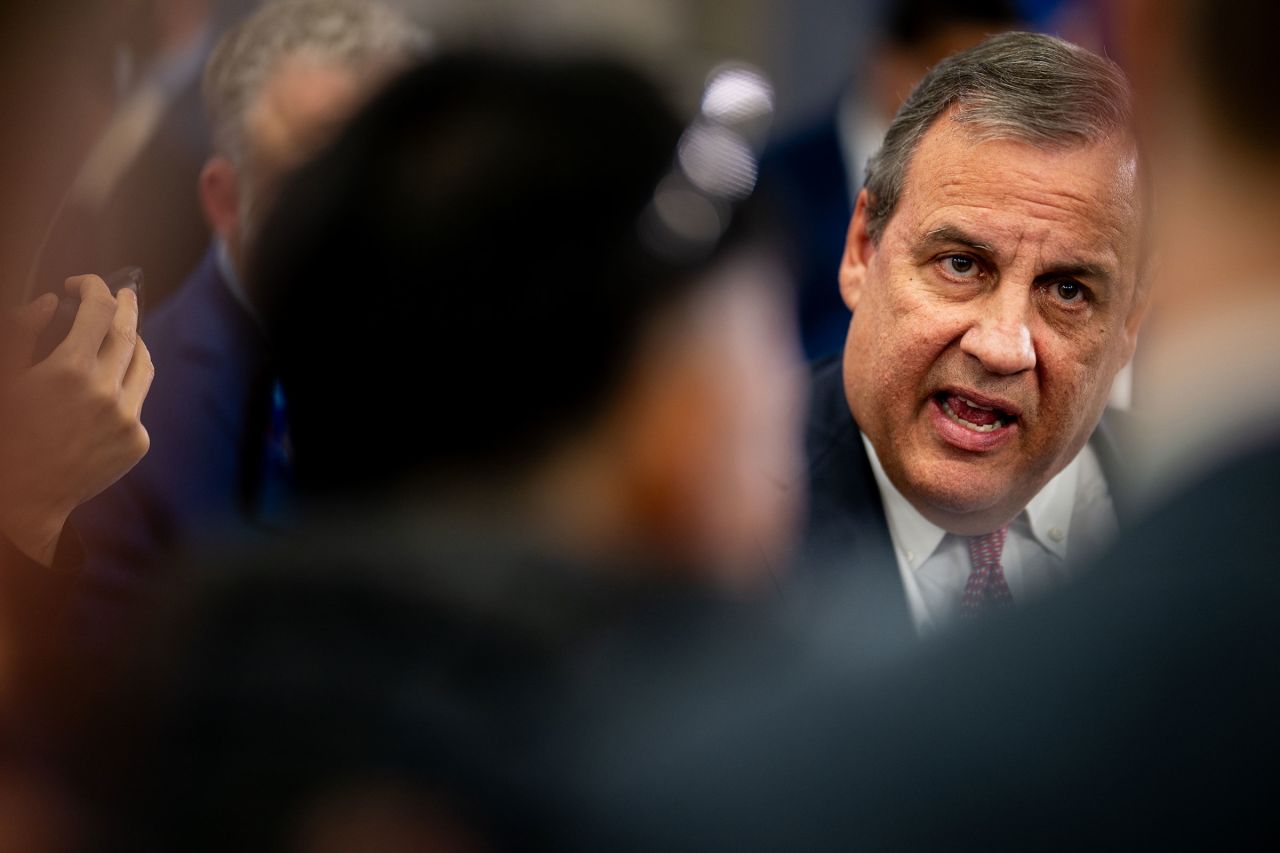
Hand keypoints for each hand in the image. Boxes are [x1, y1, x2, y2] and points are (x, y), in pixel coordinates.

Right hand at [0, 275, 154, 564]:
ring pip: (144, 364)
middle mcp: (105, 392)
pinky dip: (124, 387)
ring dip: (133, 343)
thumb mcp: (4, 378)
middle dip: (125, 305)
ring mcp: (127, 418)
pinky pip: (138, 401)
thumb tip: (51, 301)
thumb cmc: (6, 433)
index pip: (98, 310)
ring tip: (120, 334)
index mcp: (68, 371)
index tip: (81, 284)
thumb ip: (21, 332)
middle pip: (129, 332)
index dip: (92, 288)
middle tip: (123, 292)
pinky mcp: (138, 441)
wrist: (24, 499)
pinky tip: (103, 390)